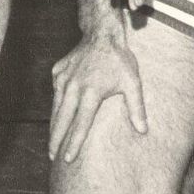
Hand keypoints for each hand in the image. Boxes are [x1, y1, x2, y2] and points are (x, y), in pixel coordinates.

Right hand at [48, 24, 148, 162]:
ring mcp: (63, 79)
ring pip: (56, 107)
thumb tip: (143, 130)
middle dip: (55, 140)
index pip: (80, 125)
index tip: (68, 160)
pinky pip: (56, 92)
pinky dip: (55, 105)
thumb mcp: (132, 82)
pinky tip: (57, 115)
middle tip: (50, 156)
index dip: (73, 144)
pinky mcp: (58, 71)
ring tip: (51, 142)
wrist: (102, 33)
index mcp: (90, 93)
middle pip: (62, 120)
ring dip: (53, 125)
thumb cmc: (119, 60)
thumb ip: (136, 107)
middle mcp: (73, 87)